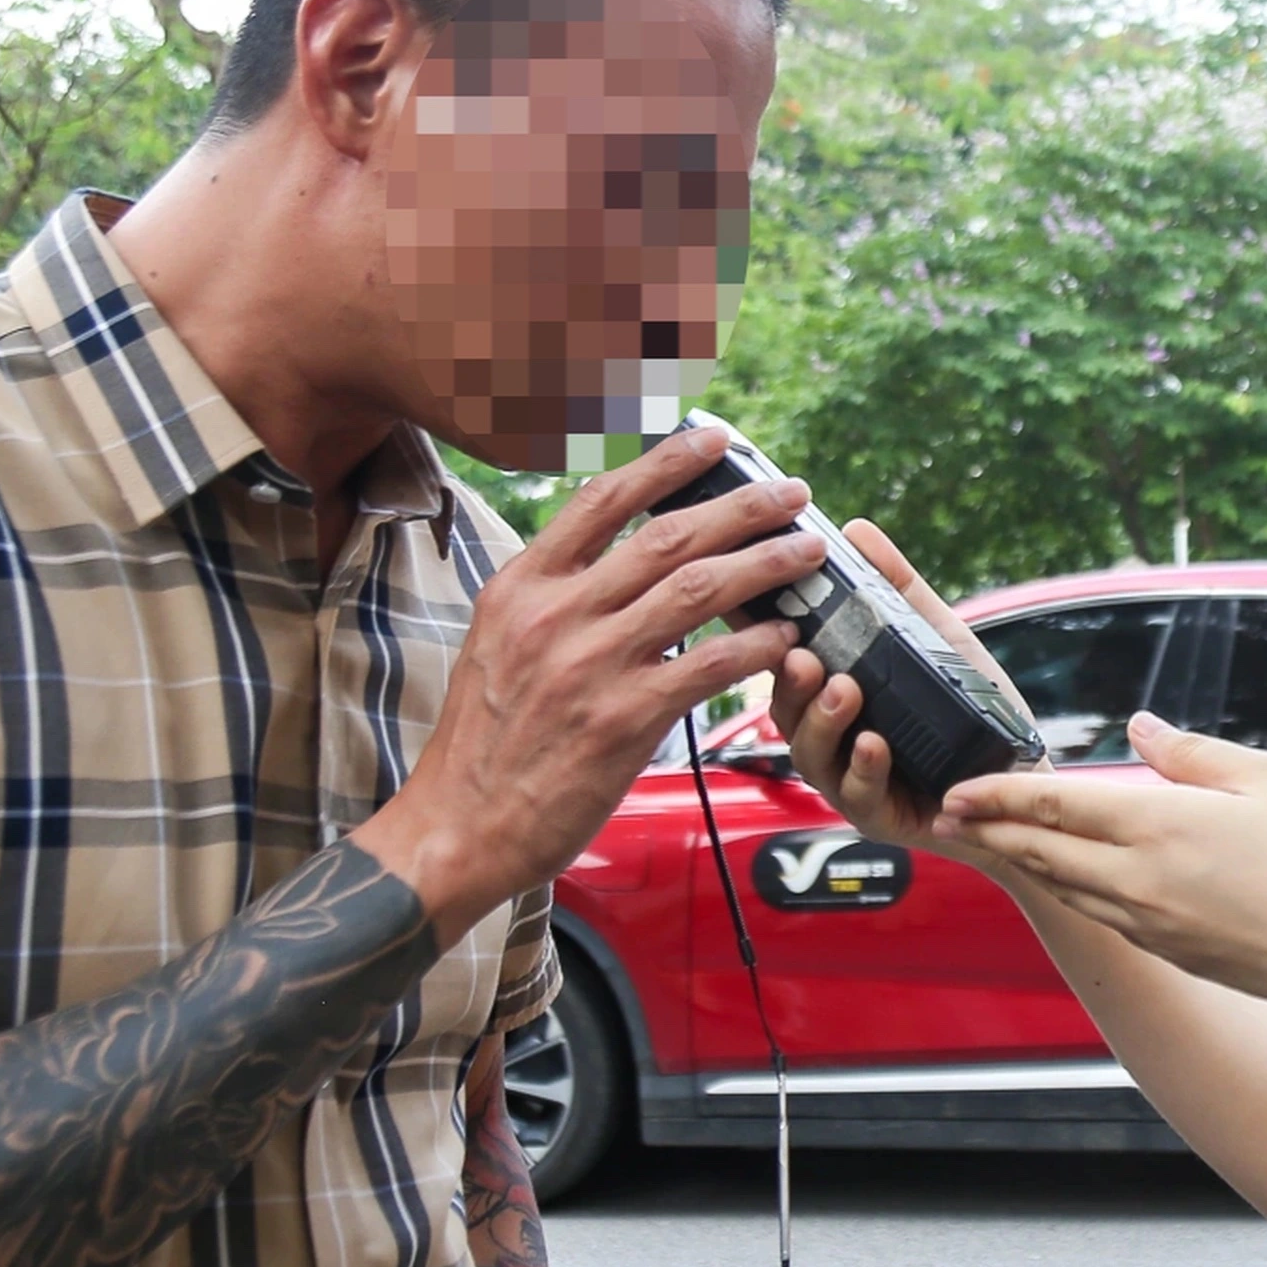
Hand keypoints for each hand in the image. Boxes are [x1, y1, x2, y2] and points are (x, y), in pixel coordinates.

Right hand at [364, 427, 826, 938]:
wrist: (458, 827)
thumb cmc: (485, 742)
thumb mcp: (497, 643)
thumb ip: (553, 596)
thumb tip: (620, 558)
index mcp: (520, 587)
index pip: (600, 501)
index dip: (665, 463)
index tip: (714, 439)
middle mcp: (554, 614)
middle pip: (665, 535)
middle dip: (740, 506)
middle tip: (792, 492)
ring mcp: (589, 665)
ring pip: (696, 589)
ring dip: (764, 564)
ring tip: (808, 551)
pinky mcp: (623, 720)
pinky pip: (708, 666)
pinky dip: (756, 645)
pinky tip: (787, 637)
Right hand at [773, 519, 1029, 864]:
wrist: (1023, 781)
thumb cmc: (976, 715)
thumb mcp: (940, 643)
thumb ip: (900, 591)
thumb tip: (858, 531)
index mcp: (834, 698)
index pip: (786, 669)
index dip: (764, 644)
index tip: (759, 610)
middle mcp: (833, 741)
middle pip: (786, 713)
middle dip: (789, 684)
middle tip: (801, 656)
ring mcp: (850, 781)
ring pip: (812, 756)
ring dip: (823, 722)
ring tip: (842, 691)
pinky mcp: (879, 816)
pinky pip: (860, 794)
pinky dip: (864, 767)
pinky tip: (874, 744)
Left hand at [931, 713, 1266, 1018]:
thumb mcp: (1265, 779)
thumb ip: (1190, 752)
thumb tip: (1139, 727)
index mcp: (1159, 825)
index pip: (1055, 804)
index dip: (1000, 792)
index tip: (961, 785)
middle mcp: (1139, 880)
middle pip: (1043, 852)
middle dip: (994, 829)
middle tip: (954, 811)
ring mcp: (1150, 923)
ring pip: (1066, 887)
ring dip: (1026, 861)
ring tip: (999, 839)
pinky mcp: (1168, 950)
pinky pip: (1100, 913)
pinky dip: (1069, 888)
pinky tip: (1068, 876)